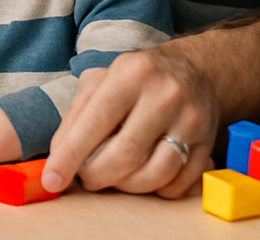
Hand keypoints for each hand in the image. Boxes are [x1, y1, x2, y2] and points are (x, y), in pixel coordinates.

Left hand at [41, 47, 216, 198]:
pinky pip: (177, 185)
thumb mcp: (102, 80)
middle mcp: (164, 95)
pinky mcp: (208, 144)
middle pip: (125, 155)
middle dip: (96, 176)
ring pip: (154, 175)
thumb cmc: (138, 78)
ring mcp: (191, 120)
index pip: (96, 121)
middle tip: (86, 177)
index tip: (52, 179)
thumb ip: (77, 114)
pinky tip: (144, 174)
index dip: (70, 155)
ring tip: (114, 175)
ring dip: (125, 186)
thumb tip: (59, 156)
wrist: (194, 70)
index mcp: (131, 74)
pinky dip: (155, 189)